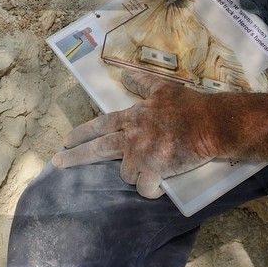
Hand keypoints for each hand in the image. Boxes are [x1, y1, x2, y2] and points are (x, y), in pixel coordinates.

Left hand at [55, 72, 218, 197]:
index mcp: (131, 117)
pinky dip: (150, 189)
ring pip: (125, 174)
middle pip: (97, 149)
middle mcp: (131, 137)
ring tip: (149, 168)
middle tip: (58, 163)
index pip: (99, 125)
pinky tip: (157, 187)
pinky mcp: (155, 171)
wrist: (209, 124)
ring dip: (133, 173)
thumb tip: (124, 76)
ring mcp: (141, 155)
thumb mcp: (161, 88)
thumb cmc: (187, 106)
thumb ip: (140, 83)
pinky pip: (145, 188)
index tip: (66, 141)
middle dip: (74, 157)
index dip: (81, 133)